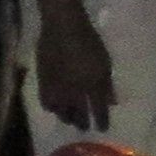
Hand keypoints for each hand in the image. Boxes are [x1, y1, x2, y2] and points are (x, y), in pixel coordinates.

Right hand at [32, 1, 115, 134]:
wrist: (62, 26)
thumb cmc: (88, 41)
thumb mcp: (105, 62)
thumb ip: (107, 85)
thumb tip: (112, 102)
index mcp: (93, 85)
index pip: (99, 111)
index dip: (101, 121)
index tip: (102, 129)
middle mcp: (75, 91)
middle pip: (79, 115)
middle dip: (83, 123)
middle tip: (84, 127)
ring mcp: (58, 87)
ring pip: (61, 111)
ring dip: (67, 117)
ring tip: (69, 119)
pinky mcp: (43, 81)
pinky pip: (47, 102)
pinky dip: (52, 107)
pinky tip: (54, 107)